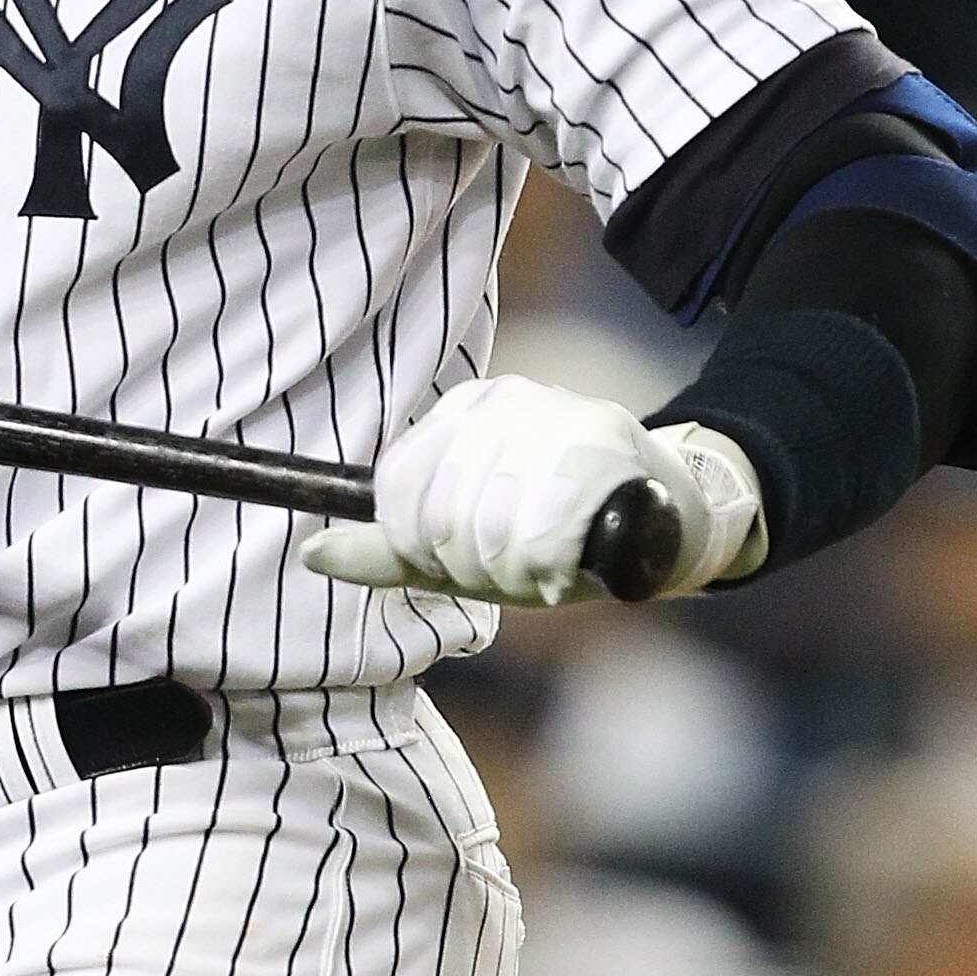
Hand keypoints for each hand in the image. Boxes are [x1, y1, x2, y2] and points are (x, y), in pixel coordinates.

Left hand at [302, 376, 764, 606]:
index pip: (398, 488)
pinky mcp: (603, 446)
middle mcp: (506, 400)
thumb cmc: (552, 531)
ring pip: (489, 530)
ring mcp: (556, 417)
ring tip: (543, 566)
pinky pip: (542, 532)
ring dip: (514, 575)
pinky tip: (566, 565)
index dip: (420, 546)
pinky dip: (547, 568)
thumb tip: (312, 553)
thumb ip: (389, 550)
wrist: (665, 516)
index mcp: (464, 411)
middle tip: (513, 570)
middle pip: (441, 517)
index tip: (457, 560)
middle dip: (473, 569)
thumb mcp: (462, 542)